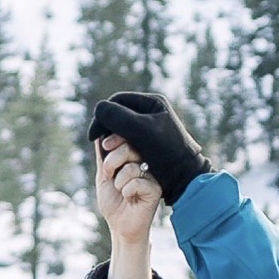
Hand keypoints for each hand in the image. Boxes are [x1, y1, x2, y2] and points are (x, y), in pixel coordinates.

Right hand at [89, 90, 209, 205]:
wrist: (185, 177)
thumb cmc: (166, 152)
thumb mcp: (141, 131)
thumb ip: (118, 117)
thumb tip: (99, 108)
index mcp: (152, 102)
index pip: (117, 101)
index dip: (102, 116)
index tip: (93, 136)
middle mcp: (150, 112)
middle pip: (118, 114)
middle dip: (107, 129)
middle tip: (101, 146)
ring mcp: (149, 127)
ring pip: (120, 129)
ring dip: (111, 140)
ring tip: (108, 152)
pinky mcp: (147, 142)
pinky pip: (125, 140)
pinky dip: (118, 148)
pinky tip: (115, 158)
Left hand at [94, 137, 161, 278]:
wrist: (120, 226)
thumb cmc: (113, 201)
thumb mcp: (103, 176)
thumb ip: (103, 156)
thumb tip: (98, 133)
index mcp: (135, 157)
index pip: (128, 137)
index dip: (115, 139)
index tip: (105, 146)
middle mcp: (146, 163)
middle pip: (130, 148)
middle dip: (112, 161)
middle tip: (109, 175)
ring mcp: (152, 175)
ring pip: (132, 167)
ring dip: (118, 182)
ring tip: (121, 191)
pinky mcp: (156, 189)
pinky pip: (137, 182)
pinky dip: (127, 191)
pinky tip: (130, 198)